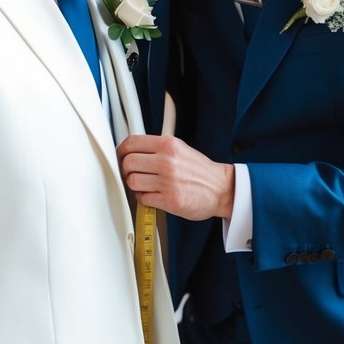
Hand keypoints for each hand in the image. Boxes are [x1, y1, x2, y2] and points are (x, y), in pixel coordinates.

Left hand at [117, 135, 234, 220]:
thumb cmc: (199, 171)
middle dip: (126, 170)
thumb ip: (156, 148)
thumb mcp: (180, 149)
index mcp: (168, 145)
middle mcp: (167, 161)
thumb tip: (131, 151)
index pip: (131, 143)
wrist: (222, 189)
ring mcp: (168, 181)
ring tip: (145, 186)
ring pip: (132, 181)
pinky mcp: (170, 200)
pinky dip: (144, 198)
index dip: (121, 151)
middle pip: (128, 163)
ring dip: (135, 186)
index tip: (121, 157)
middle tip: (132, 174)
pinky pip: (143, 198)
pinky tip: (153, 195)